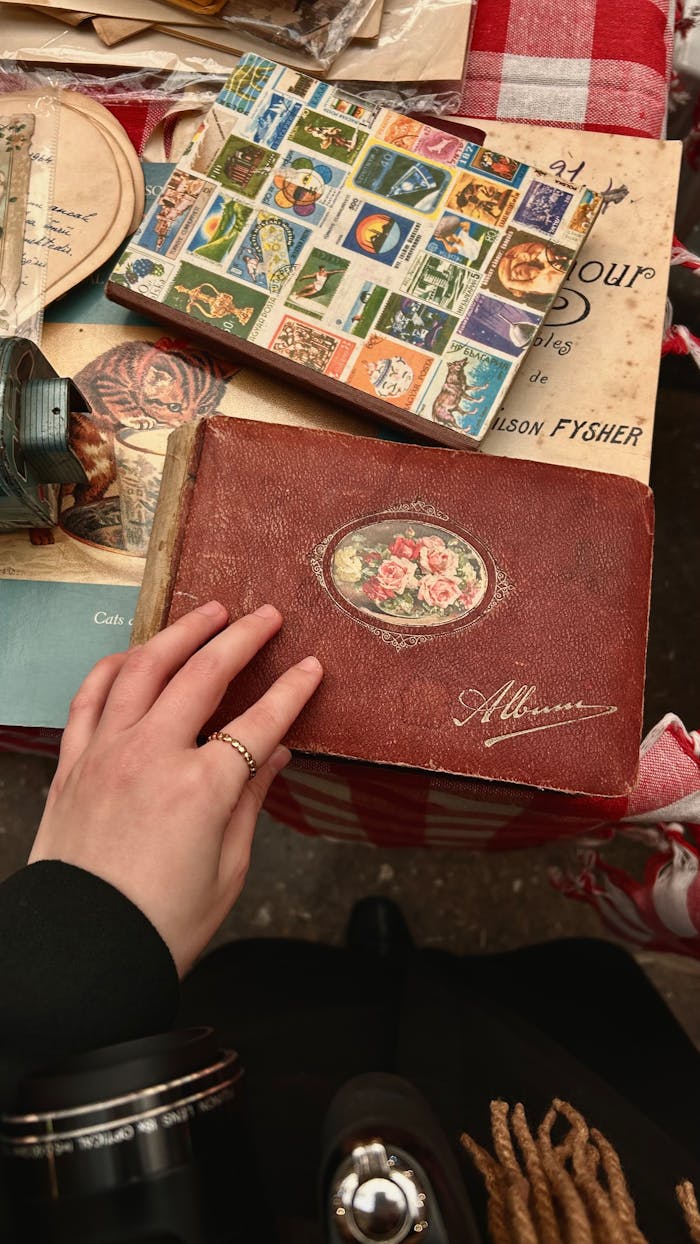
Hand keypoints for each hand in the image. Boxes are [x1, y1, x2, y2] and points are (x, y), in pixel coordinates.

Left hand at [29, 602, 322, 975]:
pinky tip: (135, 654)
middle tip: (266, 616)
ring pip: (145, 669)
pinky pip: (91, 696)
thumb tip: (275, 754)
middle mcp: (153, 757)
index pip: (261, 721)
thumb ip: (251, 802)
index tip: (311, 667)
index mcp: (202, 789)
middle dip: (242, 638)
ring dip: (180, 633)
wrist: (84, 952)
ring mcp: (107, 753)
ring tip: (207, 613)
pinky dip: (115, 666)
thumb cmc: (161, 924)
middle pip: (205, 675)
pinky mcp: (73, 763)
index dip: (292, 690)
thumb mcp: (227, 870)